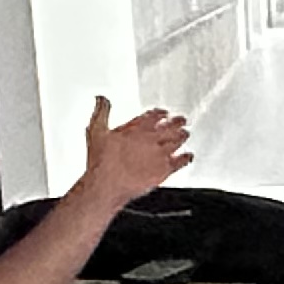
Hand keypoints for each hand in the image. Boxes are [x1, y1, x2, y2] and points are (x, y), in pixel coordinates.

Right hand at [76, 98, 192, 210]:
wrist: (107, 185)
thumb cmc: (100, 161)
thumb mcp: (95, 131)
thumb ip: (101, 112)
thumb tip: (102, 99)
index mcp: (137, 128)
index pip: (154, 115)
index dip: (161, 113)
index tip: (165, 112)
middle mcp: (151, 139)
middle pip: (170, 127)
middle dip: (177, 122)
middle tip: (182, 120)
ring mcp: (159, 154)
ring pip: (177, 141)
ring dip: (182, 136)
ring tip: (185, 134)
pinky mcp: (164, 170)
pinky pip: (181, 161)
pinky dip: (186, 157)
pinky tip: (188, 156)